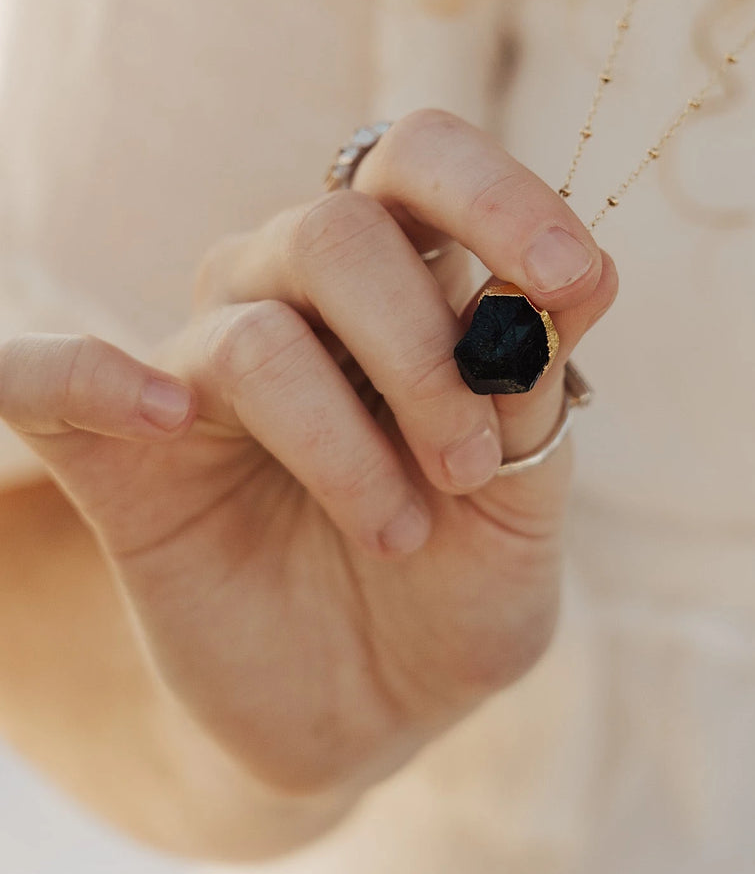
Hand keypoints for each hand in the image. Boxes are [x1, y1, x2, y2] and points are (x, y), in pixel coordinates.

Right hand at [0, 110, 616, 800]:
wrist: (366, 712)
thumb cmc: (454, 583)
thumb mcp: (524, 505)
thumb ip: (540, 395)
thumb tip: (582, 278)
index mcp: (400, 274)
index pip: (421, 161)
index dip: (495, 194)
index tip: (572, 275)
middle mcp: (292, 291)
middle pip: (336, 231)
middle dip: (423, 349)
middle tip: (471, 463)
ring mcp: (197, 363)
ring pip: (255, 331)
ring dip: (345, 442)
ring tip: (398, 532)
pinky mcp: (112, 449)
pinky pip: (48, 376)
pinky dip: (92, 376)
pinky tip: (163, 416)